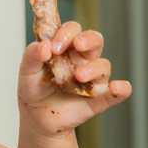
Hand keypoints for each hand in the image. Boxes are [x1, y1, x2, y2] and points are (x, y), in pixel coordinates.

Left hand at [17, 22, 131, 137]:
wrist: (36, 117)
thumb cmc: (34, 88)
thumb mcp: (26, 71)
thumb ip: (32, 56)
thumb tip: (43, 45)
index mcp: (65, 48)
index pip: (73, 30)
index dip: (66, 33)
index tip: (54, 46)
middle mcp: (82, 60)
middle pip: (95, 40)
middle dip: (88, 39)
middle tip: (78, 45)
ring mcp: (92, 79)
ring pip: (104, 65)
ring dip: (93, 68)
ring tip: (78, 76)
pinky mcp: (98, 99)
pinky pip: (115, 93)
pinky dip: (121, 90)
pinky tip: (117, 87)